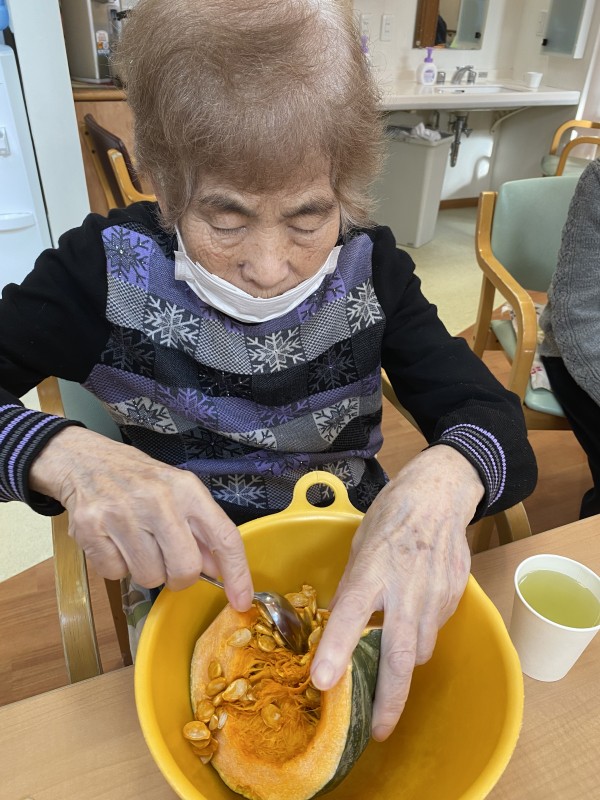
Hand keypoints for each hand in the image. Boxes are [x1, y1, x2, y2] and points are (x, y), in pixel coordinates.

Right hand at [29, 426, 252, 608]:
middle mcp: (157, 500)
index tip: (242, 599)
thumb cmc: (139, 480)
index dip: (237, 572)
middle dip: (179, 577)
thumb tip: (220, 569)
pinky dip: (117, 566)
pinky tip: (114, 541)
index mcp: (186, 489)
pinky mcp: (91, 529)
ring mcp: (122, 514)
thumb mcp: (178, 491)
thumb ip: (201, 529)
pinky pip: (115, 574)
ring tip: (136, 543)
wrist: (84, 460)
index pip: (223, 537)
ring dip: (146, 570)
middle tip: (168, 562)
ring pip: (149, 577)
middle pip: (185, 569)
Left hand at [310, 445, 482, 739]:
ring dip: (403, 664)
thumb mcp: (360, 546)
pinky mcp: (453, 598)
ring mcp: (434, 594)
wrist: (440, 495)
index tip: (323, 682)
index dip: (336, 650)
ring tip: (390, 662)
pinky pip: (433, 630)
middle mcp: (406, 587)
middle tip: (379, 731)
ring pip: (420, 649)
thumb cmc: (392, 516)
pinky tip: (412, 616)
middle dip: (390, 699)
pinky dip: (419, 635)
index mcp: (373, 569)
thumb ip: (354, 588)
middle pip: (399, 654)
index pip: (351, 615)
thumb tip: (342, 626)